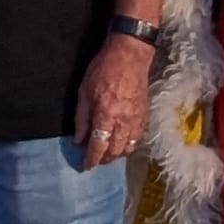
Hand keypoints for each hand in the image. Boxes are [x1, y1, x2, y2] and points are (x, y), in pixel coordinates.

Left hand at [76, 32, 155, 167]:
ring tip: (108, 153)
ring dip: (117, 155)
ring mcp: (136, 120)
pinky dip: (129, 145)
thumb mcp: (84, 92)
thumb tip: (78, 140)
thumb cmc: (103, 70)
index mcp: (106, 116)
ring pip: (128, 148)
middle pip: (114, 151)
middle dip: (104, 159)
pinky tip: (122, 143)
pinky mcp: (144, 115)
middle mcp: (123, 122)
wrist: (130, 56)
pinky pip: (138, 138)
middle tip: (95, 159)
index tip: (86, 167)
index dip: (91, 159)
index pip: (98, 147)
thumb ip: (81, 119)